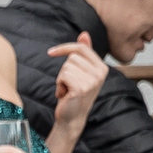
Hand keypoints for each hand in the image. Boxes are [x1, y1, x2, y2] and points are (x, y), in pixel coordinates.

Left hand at [47, 35, 108, 152]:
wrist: (72, 118)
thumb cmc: (74, 94)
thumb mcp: (80, 72)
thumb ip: (84, 53)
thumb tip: (84, 34)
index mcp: (102, 67)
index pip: (81, 48)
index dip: (64, 48)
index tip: (50, 52)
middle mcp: (101, 73)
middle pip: (72, 57)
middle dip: (64, 70)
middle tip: (68, 85)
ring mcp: (93, 81)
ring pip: (66, 67)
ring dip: (61, 79)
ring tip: (67, 90)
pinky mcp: (82, 88)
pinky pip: (63, 76)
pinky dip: (59, 85)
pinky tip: (65, 95)